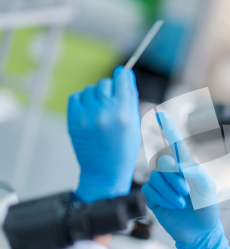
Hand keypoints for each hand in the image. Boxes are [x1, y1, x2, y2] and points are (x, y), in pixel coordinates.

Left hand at [68, 66, 140, 202]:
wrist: (105, 173)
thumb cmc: (124, 150)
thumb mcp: (136, 124)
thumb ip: (131, 99)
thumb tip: (126, 75)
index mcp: (124, 113)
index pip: (121, 78)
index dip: (123, 75)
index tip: (122, 75)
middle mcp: (104, 112)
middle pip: (105, 83)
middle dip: (110, 88)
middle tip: (112, 102)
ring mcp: (87, 116)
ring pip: (90, 89)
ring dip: (96, 95)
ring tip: (101, 110)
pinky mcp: (74, 120)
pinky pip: (76, 97)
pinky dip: (83, 100)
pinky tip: (89, 111)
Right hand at [142, 112, 228, 248]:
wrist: (200, 232)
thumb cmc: (207, 208)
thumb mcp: (208, 188)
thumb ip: (195, 172)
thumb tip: (176, 164)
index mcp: (186, 165)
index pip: (175, 142)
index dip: (168, 127)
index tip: (160, 113)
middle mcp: (172, 172)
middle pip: (163, 162)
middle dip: (174, 177)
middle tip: (186, 191)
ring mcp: (161, 184)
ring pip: (155, 177)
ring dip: (169, 190)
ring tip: (181, 202)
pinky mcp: (153, 197)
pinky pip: (149, 190)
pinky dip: (161, 198)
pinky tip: (171, 205)